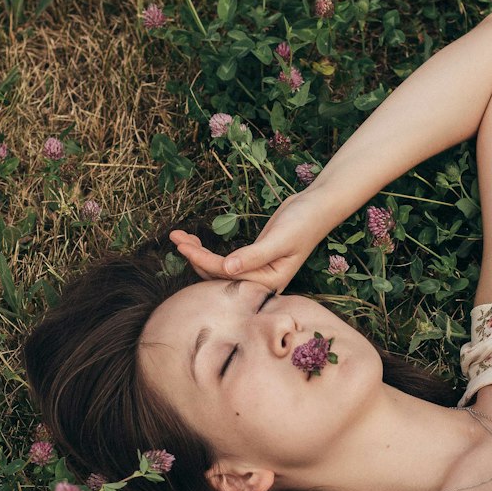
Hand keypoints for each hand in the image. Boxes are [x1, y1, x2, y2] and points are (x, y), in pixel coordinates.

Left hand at [170, 185, 334, 292]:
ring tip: (179, 236)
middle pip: (219, 276)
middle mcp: (260, 282)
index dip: (203, 261)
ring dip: (198, 253)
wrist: (316, 207)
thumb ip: (254, 256)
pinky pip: (224, 261)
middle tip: (175, 238)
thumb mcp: (279, 240)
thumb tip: (226, 269)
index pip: (228, 276)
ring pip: (219, 268)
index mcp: (268, 283)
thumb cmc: (304, 223)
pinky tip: (194, 241)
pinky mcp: (251, 260)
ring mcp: (255, 272)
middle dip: (195, 257)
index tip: (183, 246)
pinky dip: (208, 251)